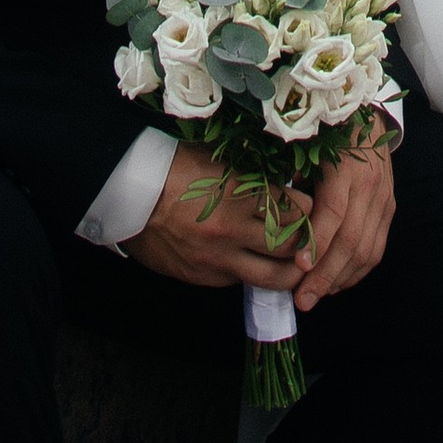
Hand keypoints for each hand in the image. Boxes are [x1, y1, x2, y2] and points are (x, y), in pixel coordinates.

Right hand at [124, 141, 311, 295]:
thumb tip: (285, 179)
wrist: (130, 195)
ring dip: (289, 271)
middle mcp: (232, 229)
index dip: (309, 207)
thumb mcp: (218, 159)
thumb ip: (251, 173)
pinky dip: (253, 273)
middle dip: (307, 242)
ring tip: (295, 261)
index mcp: (237, 192)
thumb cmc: (175, 167)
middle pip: (290, 247)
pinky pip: (240, 282)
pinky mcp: (204, 278)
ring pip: (272, 278)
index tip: (311, 202)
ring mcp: (218, 259)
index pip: (294, 208)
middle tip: (312, 235)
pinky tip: (255, 262)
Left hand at [293, 124, 395, 310]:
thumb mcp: (306, 146)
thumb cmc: (327, 130)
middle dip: (324, 275)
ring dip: (340, 279)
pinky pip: (377, 249)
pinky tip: (336, 283)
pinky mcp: (389, 208)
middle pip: (351, 239)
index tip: (297, 266)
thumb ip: (292, 180)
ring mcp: (384, 198)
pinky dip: (356, 271)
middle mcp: (370, 183)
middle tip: (301, 300)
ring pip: (367, 250)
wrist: (369, 112)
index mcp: (346, 165)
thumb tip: (269, 217)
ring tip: (315, 296)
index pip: (334, 211)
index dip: (316, 241)